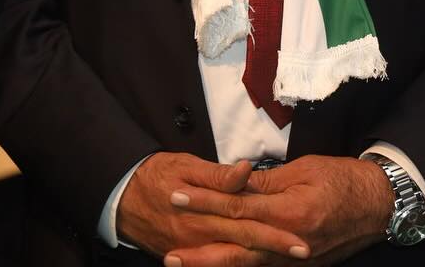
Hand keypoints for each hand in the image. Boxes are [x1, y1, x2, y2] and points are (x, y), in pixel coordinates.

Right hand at [117, 152, 308, 265]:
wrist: (120, 196)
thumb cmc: (155, 175)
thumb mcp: (185, 166)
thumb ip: (218, 175)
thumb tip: (245, 172)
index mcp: (202, 213)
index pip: (246, 223)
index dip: (274, 232)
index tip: (300, 238)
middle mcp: (198, 236)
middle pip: (244, 246)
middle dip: (275, 250)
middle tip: (304, 251)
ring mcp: (191, 250)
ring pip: (231, 259)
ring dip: (260, 260)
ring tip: (289, 260)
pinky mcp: (184, 255)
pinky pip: (213, 263)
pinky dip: (235, 264)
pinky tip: (257, 263)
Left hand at [169, 155, 394, 265]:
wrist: (378, 205)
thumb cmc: (342, 180)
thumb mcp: (304, 170)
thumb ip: (266, 182)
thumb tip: (233, 183)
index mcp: (290, 212)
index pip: (237, 208)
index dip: (205, 203)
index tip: (177, 197)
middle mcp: (289, 242)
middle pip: (235, 247)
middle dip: (200, 249)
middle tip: (167, 252)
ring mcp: (294, 259)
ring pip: (245, 265)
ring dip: (212, 265)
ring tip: (181, 264)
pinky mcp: (299, 266)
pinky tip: (218, 266)